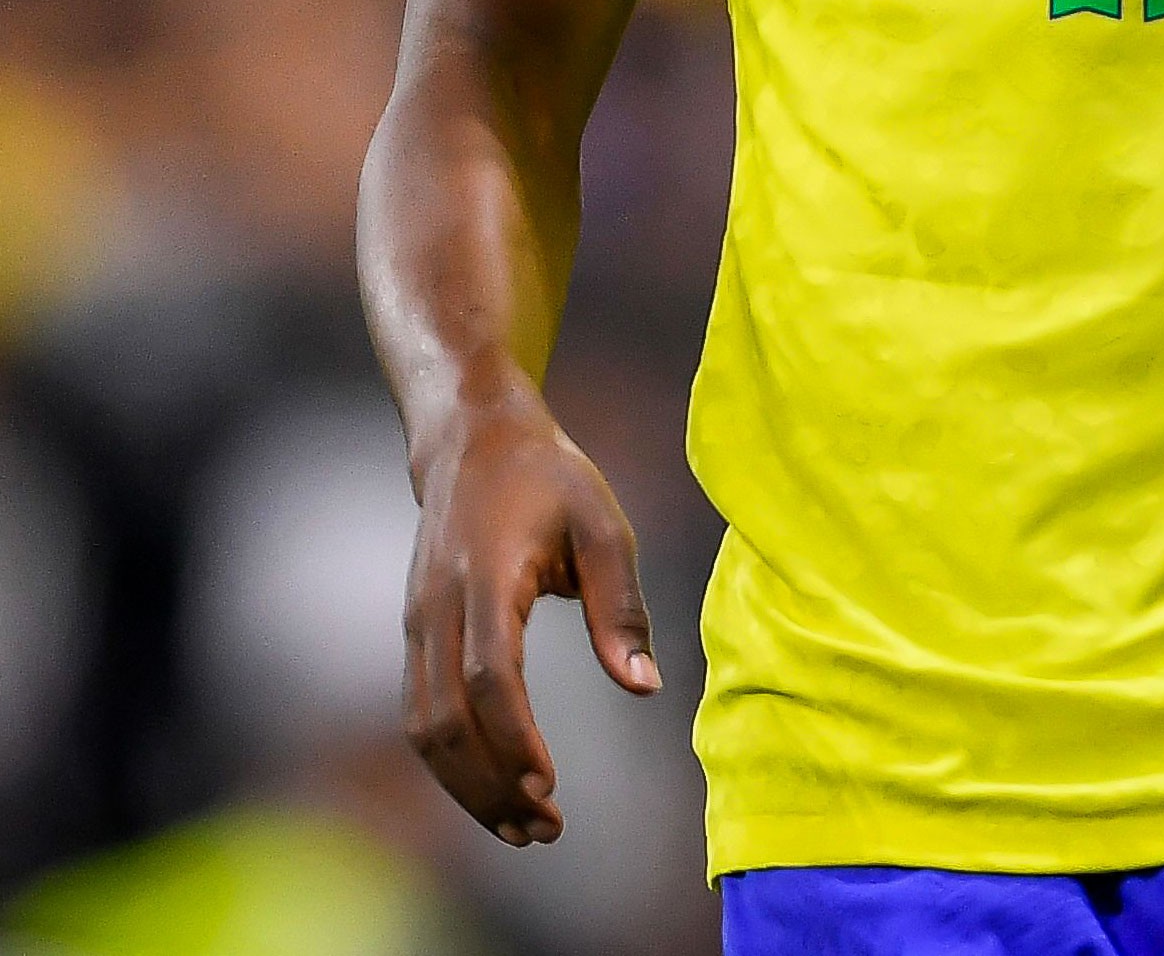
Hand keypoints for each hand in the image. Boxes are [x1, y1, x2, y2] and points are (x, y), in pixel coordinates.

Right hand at [402, 394, 659, 845]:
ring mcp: (417, 622)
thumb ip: (620, 605)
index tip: (549, 784)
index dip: (513, 736)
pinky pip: (421, 714)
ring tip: (523, 826)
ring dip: (467, 787)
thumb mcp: (603, 523)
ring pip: (424, 728)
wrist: (472, 439)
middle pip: (447, 719)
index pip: (490, 674)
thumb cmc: (548, 478)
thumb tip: (644, 687)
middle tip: (545, 829)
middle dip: (490, 785)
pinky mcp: (414, 635)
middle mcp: (438, 605)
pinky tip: (495, 788)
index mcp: (486, 572)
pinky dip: (452, 763)